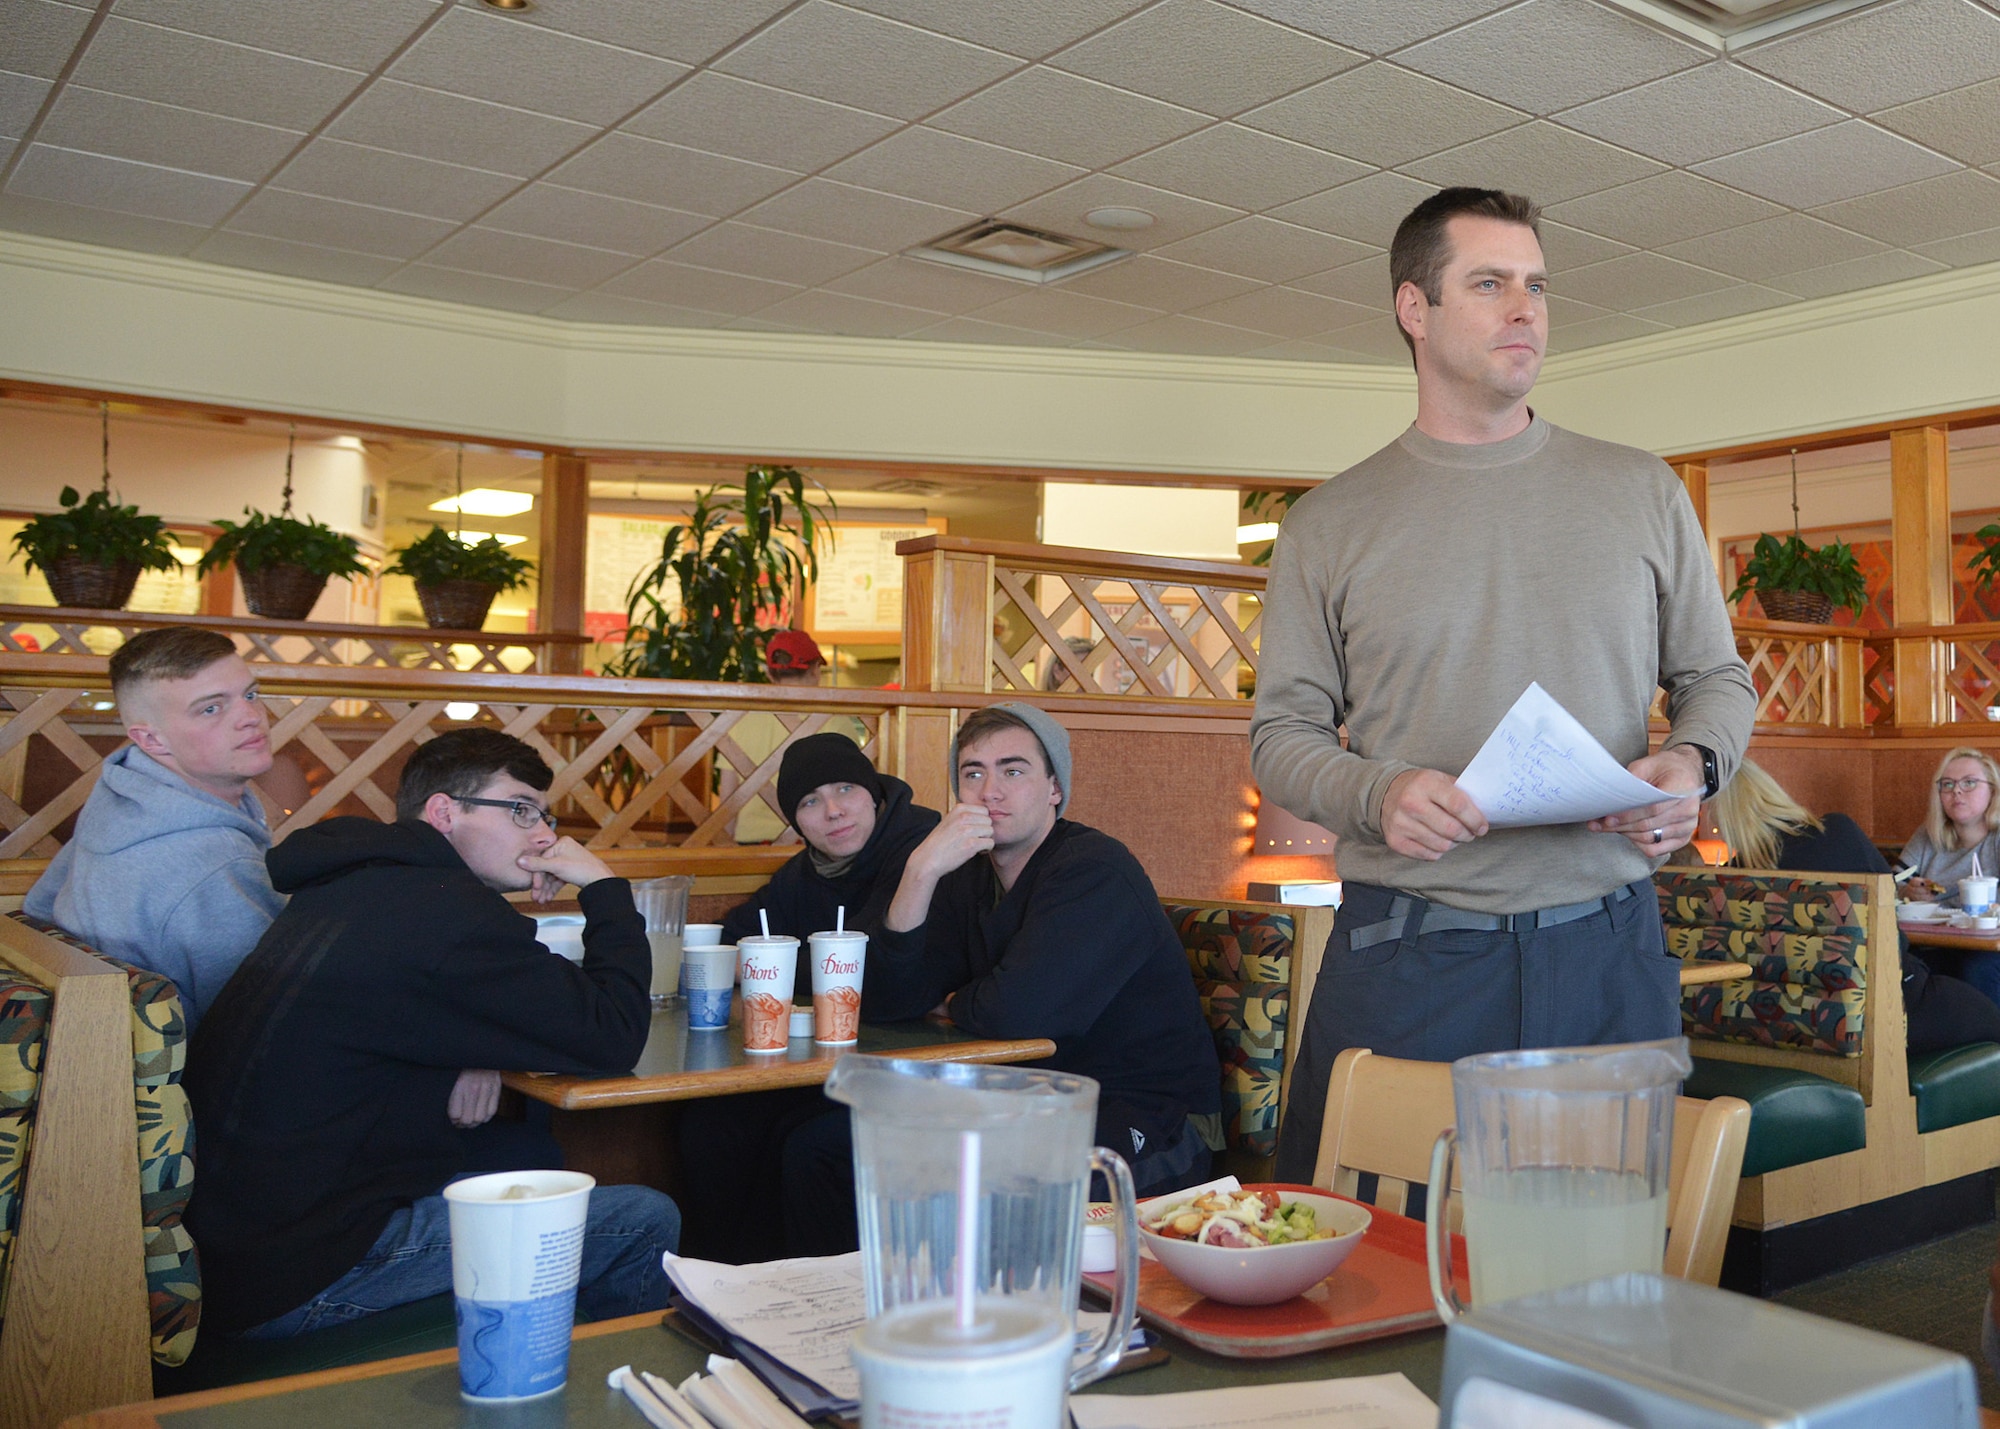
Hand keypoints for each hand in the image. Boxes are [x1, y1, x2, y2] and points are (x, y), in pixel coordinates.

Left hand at [448, 1068, 500, 1127]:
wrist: (482, 1051)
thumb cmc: (464, 1065)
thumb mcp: (453, 1077)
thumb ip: (453, 1095)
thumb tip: (453, 1115)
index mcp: (460, 1085)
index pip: (455, 1114)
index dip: (453, 1119)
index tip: (453, 1118)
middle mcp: (474, 1089)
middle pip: (468, 1119)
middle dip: (462, 1124)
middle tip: (460, 1122)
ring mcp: (487, 1089)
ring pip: (480, 1118)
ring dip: (474, 1123)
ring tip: (470, 1120)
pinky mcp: (497, 1089)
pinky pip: (492, 1112)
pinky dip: (485, 1117)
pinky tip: (480, 1115)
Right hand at [519, 836, 614, 902]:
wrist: (600, 881)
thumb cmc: (582, 869)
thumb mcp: (556, 866)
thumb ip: (537, 864)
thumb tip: (520, 860)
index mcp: (561, 843)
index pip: (542, 859)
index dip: (537, 875)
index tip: (533, 886)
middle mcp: (565, 850)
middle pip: (546, 868)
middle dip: (541, 884)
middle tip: (536, 896)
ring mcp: (569, 860)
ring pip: (552, 875)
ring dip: (546, 888)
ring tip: (542, 900)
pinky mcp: (572, 870)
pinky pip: (558, 878)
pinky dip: (553, 888)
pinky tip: (548, 897)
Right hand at [887, 805, 993, 931]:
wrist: (928, 859)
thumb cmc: (939, 842)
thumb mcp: (949, 821)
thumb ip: (964, 816)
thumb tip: (985, 815)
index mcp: (959, 809)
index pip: (984, 810)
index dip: (981, 821)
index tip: (973, 830)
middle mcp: (964, 817)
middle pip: (988, 820)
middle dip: (984, 830)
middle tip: (975, 839)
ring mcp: (967, 830)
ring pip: (990, 831)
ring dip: (985, 840)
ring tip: (974, 845)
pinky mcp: (971, 844)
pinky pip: (990, 843)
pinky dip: (986, 849)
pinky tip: (976, 852)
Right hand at [1381, 769, 1488, 859]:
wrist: (1387, 793)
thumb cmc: (1422, 787)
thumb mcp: (1440, 779)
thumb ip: (1461, 793)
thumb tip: (1485, 813)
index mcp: (1425, 783)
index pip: (1458, 805)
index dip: (1475, 819)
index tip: (1482, 826)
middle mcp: (1410, 802)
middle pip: (1451, 829)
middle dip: (1467, 834)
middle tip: (1470, 833)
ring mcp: (1401, 823)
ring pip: (1442, 845)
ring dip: (1454, 844)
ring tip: (1453, 836)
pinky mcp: (1395, 840)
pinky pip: (1429, 855)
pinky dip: (1438, 851)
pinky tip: (1437, 840)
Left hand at [1588, 745, 1703, 854]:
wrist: (1686, 773)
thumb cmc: (1665, 768)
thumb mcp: (1646, 765)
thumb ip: (1630, 782)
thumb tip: (1610, 802)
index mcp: (1683, 787)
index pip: (1653, 809)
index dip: (1628, 815)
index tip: (1608, 817)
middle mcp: (1690, 809)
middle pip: (1649, 826)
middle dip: (1621, 826)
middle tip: (1600, 823)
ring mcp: (1689, 826)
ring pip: (1650, 839)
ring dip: (1626, 834)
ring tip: (1609, 826)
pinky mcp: (1683, 838)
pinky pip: (1656, 849)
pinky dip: (1638, 843)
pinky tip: (1628, 833)